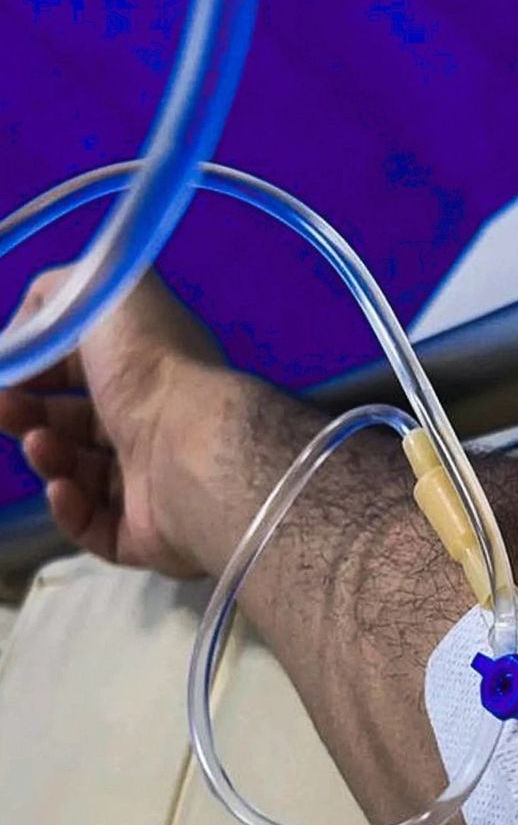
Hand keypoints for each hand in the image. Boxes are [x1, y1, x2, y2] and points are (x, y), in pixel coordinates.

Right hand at [0, 263, 222, 575]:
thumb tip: (21, 338)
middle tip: (3, 410)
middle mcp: (148, 422)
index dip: (35, 370)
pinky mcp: (146, 533)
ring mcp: (148, 482)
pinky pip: (94, 528)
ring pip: (77, 476)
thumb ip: (55, 296)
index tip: (2, 372)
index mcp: (142, 368)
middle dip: (27, 414)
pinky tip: (62, 488)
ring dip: (47, 457)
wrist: (193, 444)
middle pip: (70, 425)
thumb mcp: (103, 291)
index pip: (78, 372)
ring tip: (40, 444)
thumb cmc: (149, 363)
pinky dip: (69, 510)